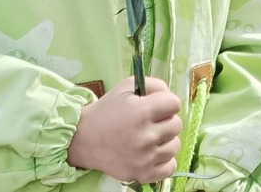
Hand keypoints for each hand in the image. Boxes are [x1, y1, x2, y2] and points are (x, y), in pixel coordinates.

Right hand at [67, 77, 181, 183]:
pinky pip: (170, 167)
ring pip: (175, 146)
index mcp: (141, 112)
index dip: (166, 102)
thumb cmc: (106, 111)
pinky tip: (151, 153)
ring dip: (165, 140)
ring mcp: (146, 158)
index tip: (157, 106)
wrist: (84, 139)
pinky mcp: (144, 174)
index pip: (174, 103)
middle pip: (176, 125)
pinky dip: (164, 160)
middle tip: (150, 122)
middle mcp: (146, 136)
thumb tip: (170, 95)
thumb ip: (153, 85)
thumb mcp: (125, 88)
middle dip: (166, 120)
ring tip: (149, 138)